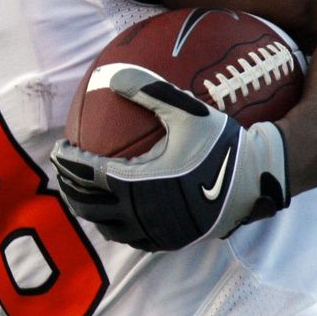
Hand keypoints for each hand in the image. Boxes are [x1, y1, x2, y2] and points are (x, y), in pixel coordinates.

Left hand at [50, 66, 289, 251]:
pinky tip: (115, 212)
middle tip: (64, 170)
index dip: (67, 161)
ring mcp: (154, 231)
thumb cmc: (221, 142)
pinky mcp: (169, 241)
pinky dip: (114, 225)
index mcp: (137, 183)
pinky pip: (130, 239)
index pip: (86, 173)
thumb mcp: (186, 110)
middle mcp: (141, 212)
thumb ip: (148, 91)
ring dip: (90, 209)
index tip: (59, 148)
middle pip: (88, 204)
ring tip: (83, 192)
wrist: (257, 179)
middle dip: (70, 187)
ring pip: (106, 226)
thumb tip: (111, 74)